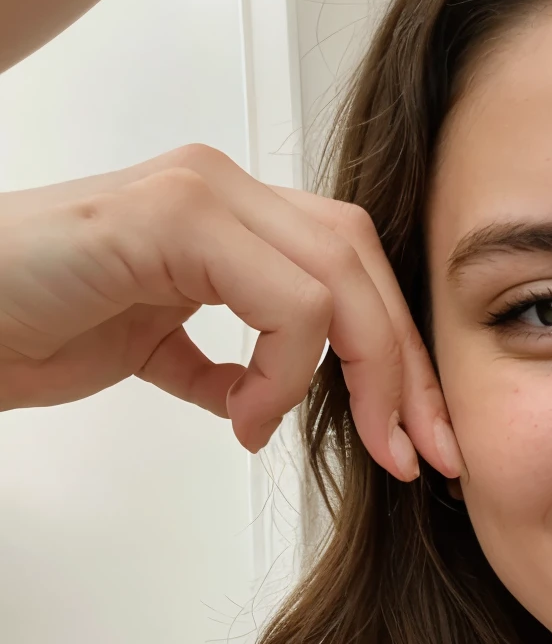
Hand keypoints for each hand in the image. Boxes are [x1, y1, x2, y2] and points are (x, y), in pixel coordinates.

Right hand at [0, 145, 460, 480]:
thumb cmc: (20, 325)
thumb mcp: (146, 345)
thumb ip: (217, 357)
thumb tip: (263, 400)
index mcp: (225, 213)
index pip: (349, 265)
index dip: (398, 352)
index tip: (418, 437)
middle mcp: (221, 189)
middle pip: (362, 263)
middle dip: (409, 368)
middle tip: (421, 454)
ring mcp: (198, 195)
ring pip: (341, 276)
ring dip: (367, 375)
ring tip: (358, 443)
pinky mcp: (172, 219)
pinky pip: (288, 302)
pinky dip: (287, 373)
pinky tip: (246, 418)